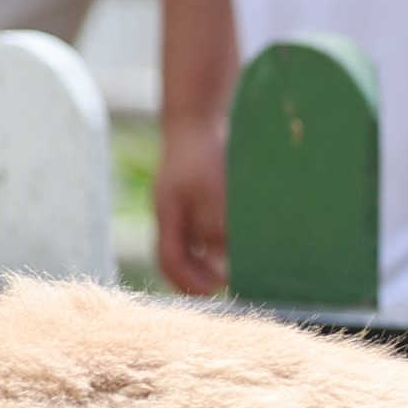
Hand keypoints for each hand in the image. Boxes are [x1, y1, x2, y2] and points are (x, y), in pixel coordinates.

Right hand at [154, 125, 227, 296]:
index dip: (188, 281)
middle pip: (177, 256)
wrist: (196, 116)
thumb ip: (215, 223)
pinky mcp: (194, 193)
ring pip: (191, 243)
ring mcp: (180, 203)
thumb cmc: (202, 151)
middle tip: (226, 285)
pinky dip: (217, 240)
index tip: (213, 291)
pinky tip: (240, 241)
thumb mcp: (212, 189)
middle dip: (197, 275)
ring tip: (235, 268)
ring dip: (210, 259)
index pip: (169, 260)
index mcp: (167, 214)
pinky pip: (202, 227)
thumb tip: (222, 257)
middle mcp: (170, 212)